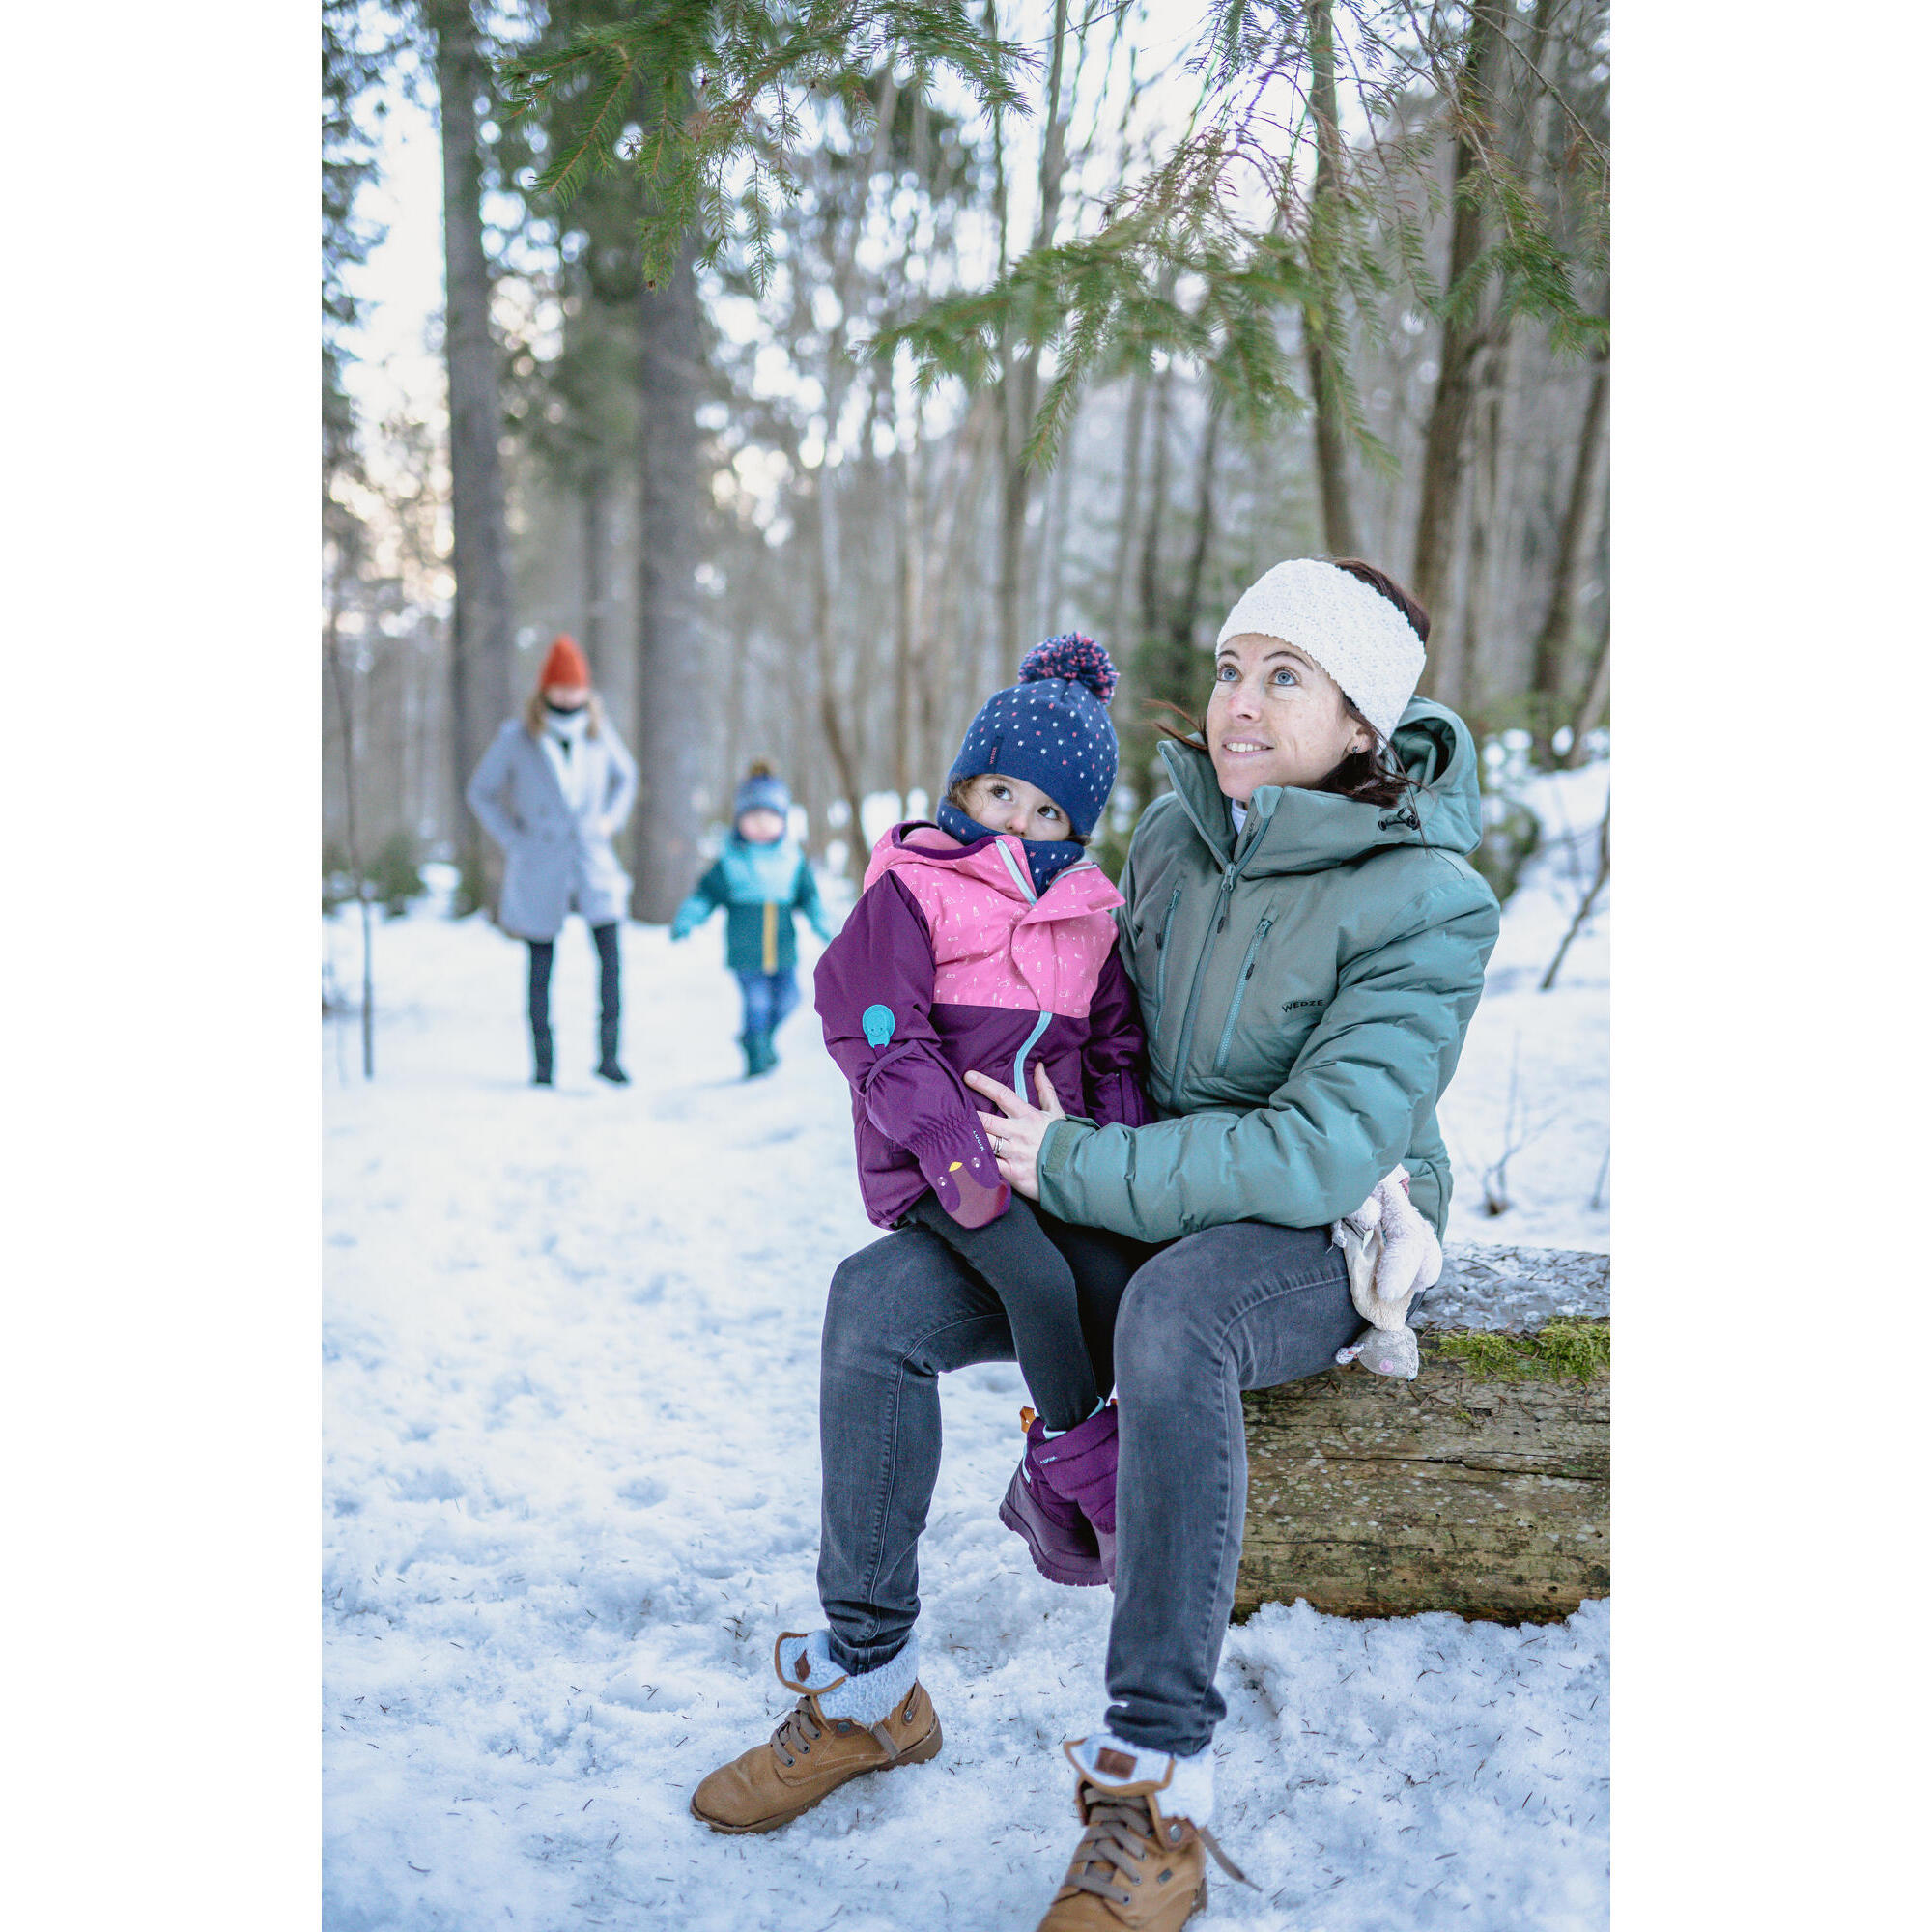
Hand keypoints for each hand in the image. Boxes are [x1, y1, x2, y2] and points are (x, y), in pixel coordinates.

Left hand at [963, 1064, 1065, 1201]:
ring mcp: (1015, 1153)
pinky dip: (976, 1162)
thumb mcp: (1056, 1112)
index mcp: (1028, 1116)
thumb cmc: (1063, 1140)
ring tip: (952, 1134)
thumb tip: (1039, 1066)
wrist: (1075, 1171)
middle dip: (969, 1115)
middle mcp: (1019, 1133)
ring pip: (984, 1142)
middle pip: (986, 1120)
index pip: (1003, 1095)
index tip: (968, 1076)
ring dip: (969, 1138)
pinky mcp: (1012, 1173)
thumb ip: (1045, 1089)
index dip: (984, 1084)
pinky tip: (962, 1159)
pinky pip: (989, 1166)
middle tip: (952, 1110)